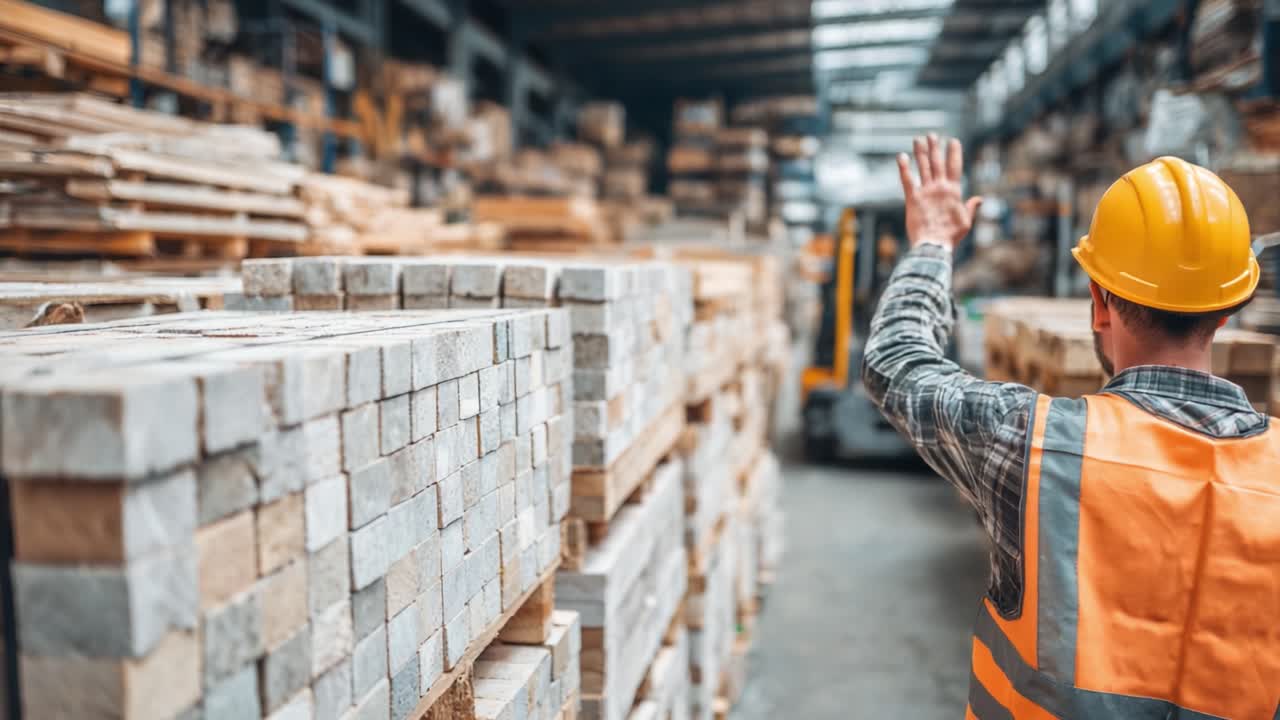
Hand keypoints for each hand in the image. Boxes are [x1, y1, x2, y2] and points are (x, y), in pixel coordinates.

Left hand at [897, 134, 981, 249]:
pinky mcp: (912, 199)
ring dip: (920, 152)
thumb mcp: (966, 221)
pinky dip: (904, 168)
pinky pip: (907, 180)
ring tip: (918, 139)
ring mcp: (926, 192)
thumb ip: (971, 207)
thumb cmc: (951, 236)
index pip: (954, 166)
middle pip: (937, 163)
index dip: (953, 152)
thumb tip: (979, 199)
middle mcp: (940, 188)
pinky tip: (901, 156)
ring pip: (923, 167)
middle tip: (932, 134)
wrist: (933, 246)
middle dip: (935, 147)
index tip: (953, 140)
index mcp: (954, 191)